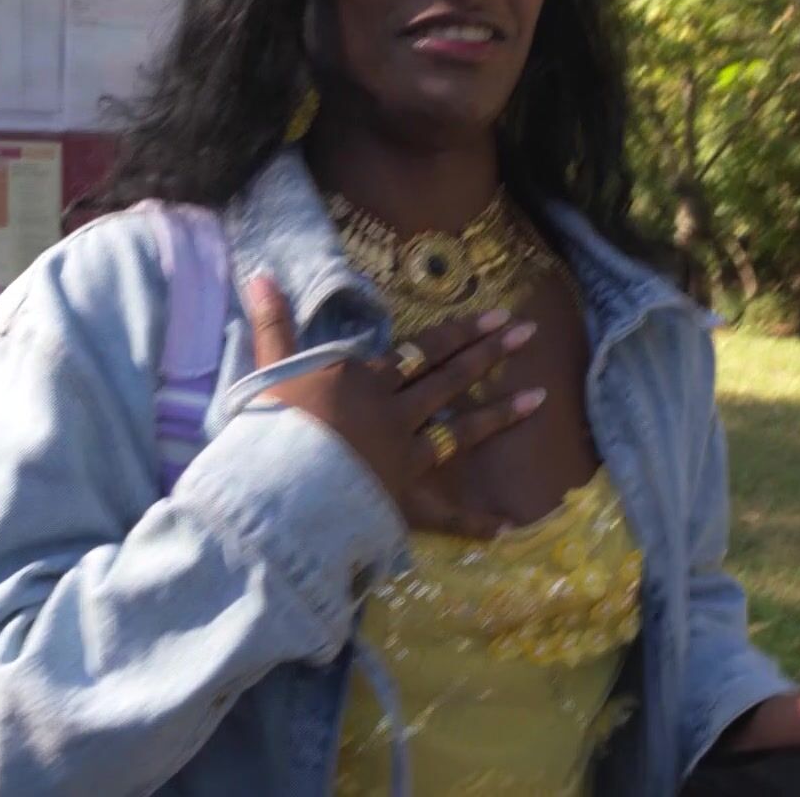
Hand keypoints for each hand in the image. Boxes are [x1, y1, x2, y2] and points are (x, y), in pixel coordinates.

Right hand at [243, 276, 542, 536]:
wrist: (279, 486)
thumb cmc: (272, 426)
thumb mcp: (270, 369)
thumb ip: (273, 324)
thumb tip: (259, 274)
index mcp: (368, 380)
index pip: (423, 350)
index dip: (460, 331)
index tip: (497, 315)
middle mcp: (396, 411)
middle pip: (450, 378)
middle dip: (491, 353)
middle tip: (529, 333)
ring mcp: (406, 454)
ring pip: (460, 431)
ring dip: (500, 414)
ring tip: (540, 398)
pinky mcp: (404, 498)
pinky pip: (444, 513)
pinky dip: (472, 521)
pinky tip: (506, 526)